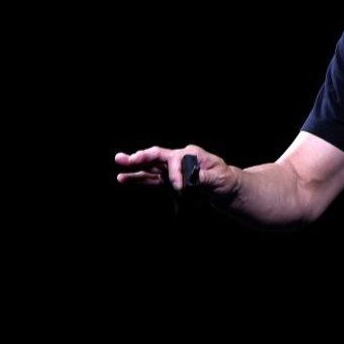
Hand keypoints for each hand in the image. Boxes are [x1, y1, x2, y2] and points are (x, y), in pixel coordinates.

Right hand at [114, 145, 238, 195]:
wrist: (225, 188)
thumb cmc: (225, 179)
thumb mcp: (219, 178)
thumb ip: (203, 178)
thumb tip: (191, 179)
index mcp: (192, 154)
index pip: (176, 159)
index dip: (175, 174)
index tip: (181, 189)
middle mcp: (178, 159)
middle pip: (157, 156)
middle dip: (142, 158)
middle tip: (127, 159)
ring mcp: (171, 170)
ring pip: (149, 168)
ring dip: (134, 168)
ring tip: (119, 168)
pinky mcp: (167, 182)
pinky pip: (150, 180)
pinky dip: (137, 180)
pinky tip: (122, 178)